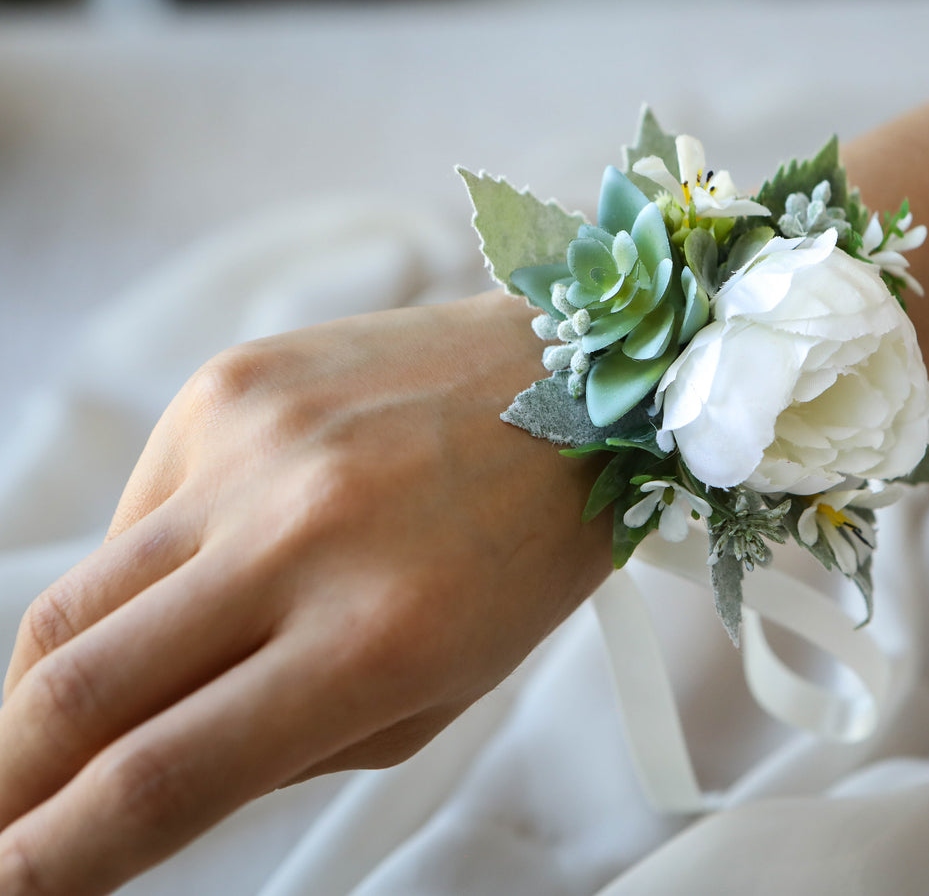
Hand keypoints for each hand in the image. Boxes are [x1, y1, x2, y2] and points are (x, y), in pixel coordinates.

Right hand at [0, 291, 608, 894]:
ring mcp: (255, 448)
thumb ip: (286, 749)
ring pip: (75, 601)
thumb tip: (138, 788)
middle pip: (75, 690)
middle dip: (6, 782)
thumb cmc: (523, 556)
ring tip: (70, 726)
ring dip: (51, 689)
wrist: (578, 377)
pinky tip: (200, 581)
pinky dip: (142, 578)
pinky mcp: (230, 387)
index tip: (13, 886)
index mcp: (377, 639)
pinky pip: (138, 517)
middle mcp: (302, 536)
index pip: (162, 777)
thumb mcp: (439, 691)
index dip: (54, 856)